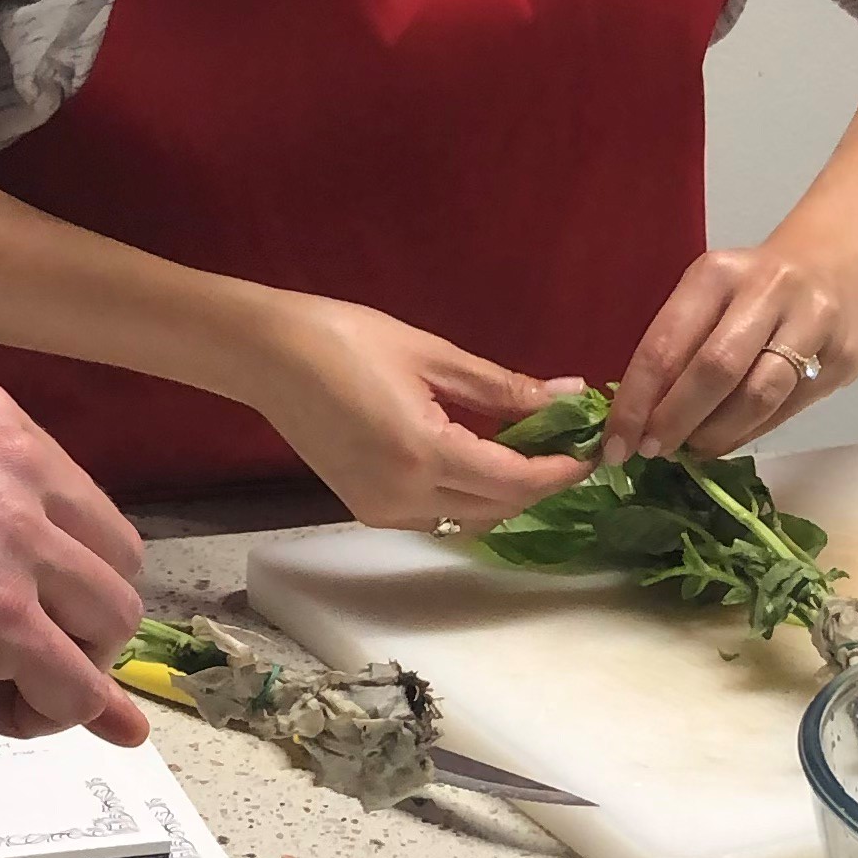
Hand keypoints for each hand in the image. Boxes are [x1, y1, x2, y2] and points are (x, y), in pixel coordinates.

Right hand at [0, 382, 149, 746]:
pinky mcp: (1, 615)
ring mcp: (15, 538)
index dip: (50, 573)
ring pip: (110, 624)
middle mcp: (16, 463)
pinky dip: (40, 715)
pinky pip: (76, 689)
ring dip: (61, 671)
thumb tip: (4, 584)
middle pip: (112, 560)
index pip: (76, 504)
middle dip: (72, 620)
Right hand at [233, 293, 573, 530]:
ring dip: (505, 494)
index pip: (515, 481)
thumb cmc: (343, 338)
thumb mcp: (430, 354)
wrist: (265, 354)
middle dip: (540, 485)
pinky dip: (468, 495)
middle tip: (568, 446)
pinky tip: (480, 459)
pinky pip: (436, 515)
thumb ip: (501, 386)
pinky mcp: (365, 508)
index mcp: (422, 452)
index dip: (560, 471)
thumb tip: (567, 395)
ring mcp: (381, 509)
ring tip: (530, 452)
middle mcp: (403, 496)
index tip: (592, 449)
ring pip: (468, 519)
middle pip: (497, 509)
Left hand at [606, 240, 857, 460]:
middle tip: (653, 451)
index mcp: (717, 274)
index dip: (636, 401)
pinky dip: (749, 432)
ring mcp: (812, 323)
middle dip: (676, 420)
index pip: (665, 344)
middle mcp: (767, 291)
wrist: (839, 265)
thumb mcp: (710, 295)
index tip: (616, 443)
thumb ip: (679, 346)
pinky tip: (728, 439)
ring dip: (716, 434)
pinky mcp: (842, 358)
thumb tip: (639, 418)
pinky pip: (787, 408)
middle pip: (715, 370)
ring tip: (693, 449)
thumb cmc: (755, 288)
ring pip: (758, 396)